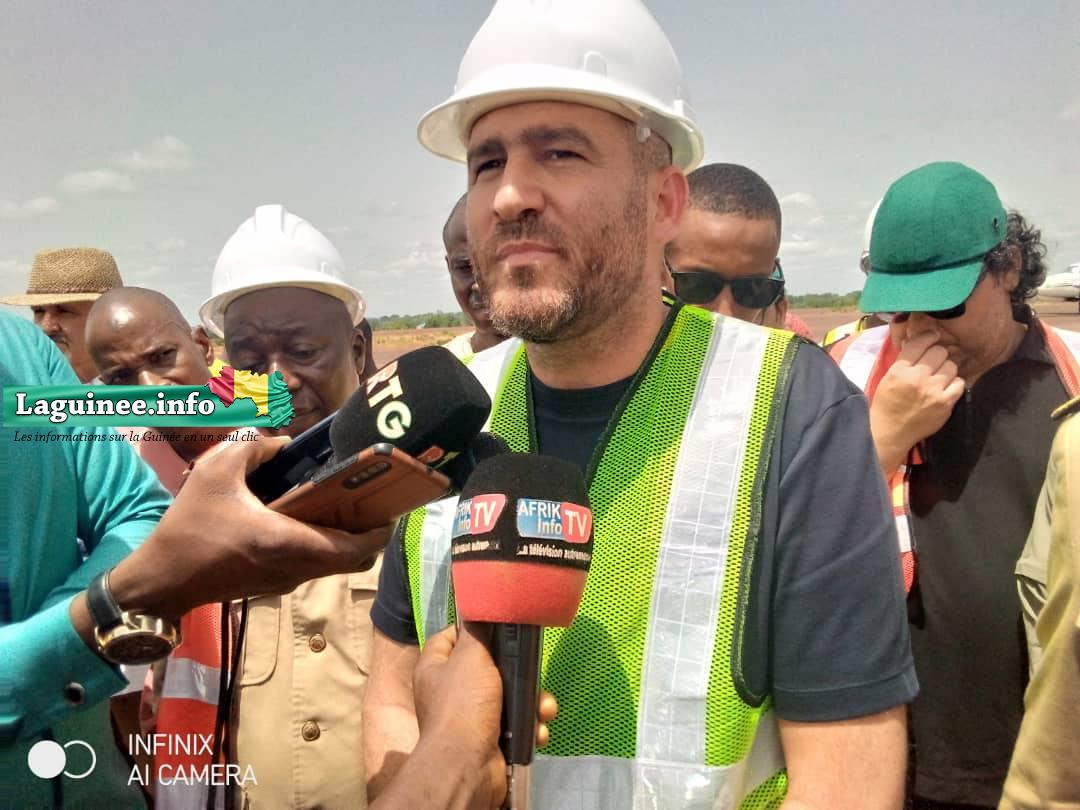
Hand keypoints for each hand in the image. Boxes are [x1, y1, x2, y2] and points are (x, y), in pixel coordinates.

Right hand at [108, 435, 389, 618]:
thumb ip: (254, 448)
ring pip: (334, 564)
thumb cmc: (190, 527)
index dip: (381, 531)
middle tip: (370, 499)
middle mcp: (296, 567)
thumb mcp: (215, 472)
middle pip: (354, 559)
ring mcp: (287, 581)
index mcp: (289, 542)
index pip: (355, 548)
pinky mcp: (274, 585)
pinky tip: (310, 515)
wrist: (161, 581)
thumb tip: (284, 444)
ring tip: (344, 502)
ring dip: (347, 539)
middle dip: (370, 532)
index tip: (392, 507)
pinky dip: (323, 545)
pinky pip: (314, 565)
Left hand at [411, 624, 558, 809]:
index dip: (472, 628)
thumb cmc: (463, 704)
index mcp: (435, 668)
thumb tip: (478, 607)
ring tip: (543, 706)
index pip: (449, 636)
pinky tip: (537, 728)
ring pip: (507, 696)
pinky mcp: (490, 738)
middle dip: (516, 670)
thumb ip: (476, 630)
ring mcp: (470, 717)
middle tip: (531, 669)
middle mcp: (449, 691)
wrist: (467, 765)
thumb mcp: (470, 655)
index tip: (497, 625)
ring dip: (530, 701)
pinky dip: (529, 725)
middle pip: (487, 667)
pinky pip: (514, 723)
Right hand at [870, 328, 964, 474]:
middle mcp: (916, 378)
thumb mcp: (889, 378)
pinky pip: (959, 383)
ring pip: (951, 366)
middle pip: (939, 352)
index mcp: (899, 370)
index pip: (919, 343)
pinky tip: (945, 388)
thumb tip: (921, 342)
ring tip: (939, 377)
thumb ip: (905, 361)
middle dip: (937, 355)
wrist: (890, 433)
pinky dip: (954, 384)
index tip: (933, 336)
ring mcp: (932, 391)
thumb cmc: (887, 404)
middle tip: (934, 362)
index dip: (928, 336)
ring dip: (946, 369)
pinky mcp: (945, 403)